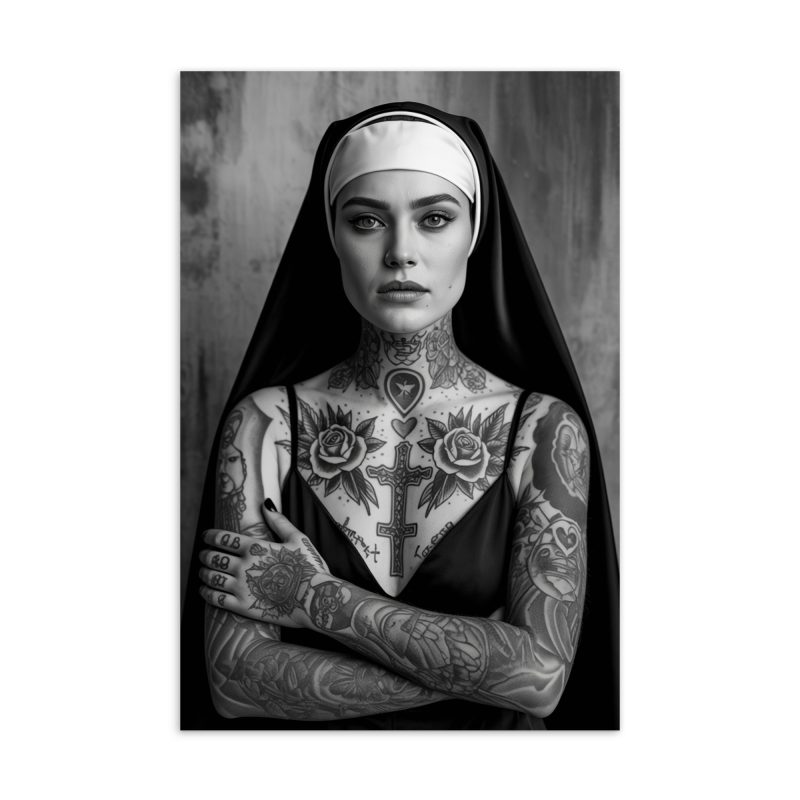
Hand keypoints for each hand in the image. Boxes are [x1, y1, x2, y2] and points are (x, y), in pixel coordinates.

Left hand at [198, 506, 330, 627]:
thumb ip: (279, 522)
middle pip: (214, 558)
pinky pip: (216, 599)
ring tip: (202, 572)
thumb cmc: (309, 568)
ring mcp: (242, 587)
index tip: (206, 536)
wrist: (314, 599)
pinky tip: (205, 590)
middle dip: (205, 555)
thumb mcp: (298, 539)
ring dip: (203, 573)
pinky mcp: (243, 606)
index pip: (224, 538)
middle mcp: (244, 566)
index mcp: (255, 548)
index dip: (211, 536)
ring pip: (212, 578)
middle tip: (202, 555)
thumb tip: (266, 505)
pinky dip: (206, 593)